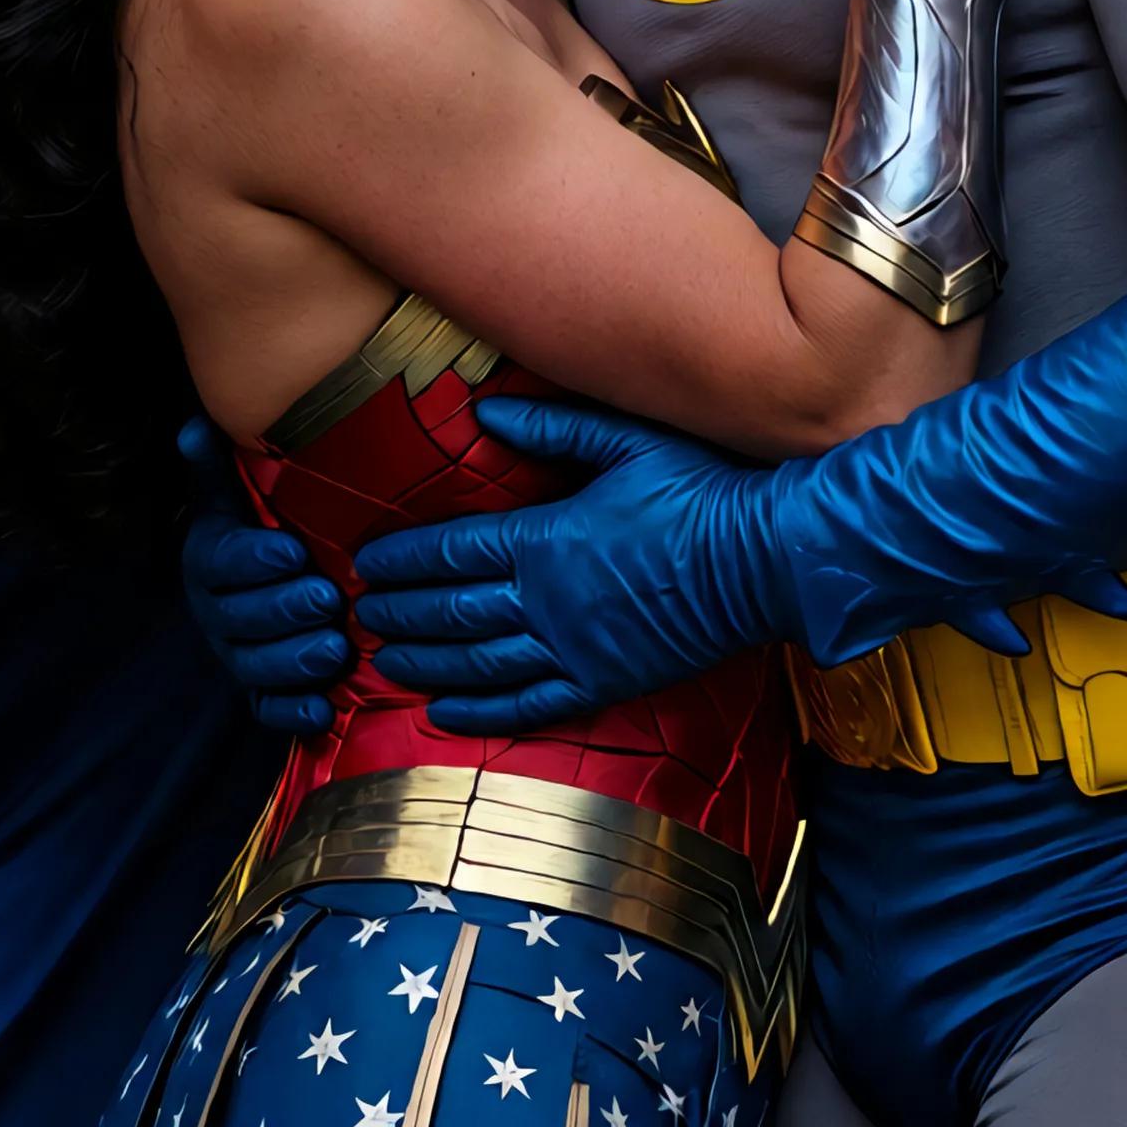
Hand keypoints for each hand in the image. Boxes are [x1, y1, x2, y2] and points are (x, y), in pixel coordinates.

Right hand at [176, 418, 346, 739]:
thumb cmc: (266, 527)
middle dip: (283, 611)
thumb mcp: (240, 493)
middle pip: (238, 620)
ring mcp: (238, 656)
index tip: (291, 550)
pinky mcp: (261, 691)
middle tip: (329, 598)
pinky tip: (322, 709)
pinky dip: (292, 714)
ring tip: (336, 648)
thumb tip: (195, 427)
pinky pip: (267, 710)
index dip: (254, 559)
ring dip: (293, 662)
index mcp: (210, 560)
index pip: (223, 563)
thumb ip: (217, 466)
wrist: (279, 580)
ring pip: (254, 668)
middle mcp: (218, 613)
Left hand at [356, 395, 779, 734]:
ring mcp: (575, 648)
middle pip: (454, 611)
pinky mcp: (606, 681)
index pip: (454, 551)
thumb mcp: (626, 441)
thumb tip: (483, 412)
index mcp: (547, 539)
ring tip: (385, 663)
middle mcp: (548, 601)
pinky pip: (530, 704)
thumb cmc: (701, 493)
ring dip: (426, 664)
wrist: (767, 560)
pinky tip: (445, 714)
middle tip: (359, 613)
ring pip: (480, 663)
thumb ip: (552, 427)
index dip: (406, 559)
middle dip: (402, 613)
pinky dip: (482, 711)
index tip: (369, 562)